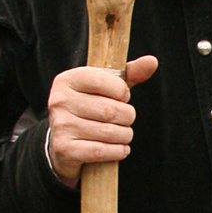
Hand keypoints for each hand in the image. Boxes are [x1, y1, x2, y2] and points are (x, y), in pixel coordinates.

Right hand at [47, 56, 157, 185]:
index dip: (122, 91)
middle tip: (127, 118)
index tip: (124, 97)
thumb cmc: (91, 107)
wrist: (64, 143)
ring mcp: (60, 126)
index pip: (103, 81)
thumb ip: (130, 73)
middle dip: (128, 116)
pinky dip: (118, 151)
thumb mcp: (107, 87)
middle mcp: (60, 101)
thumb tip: (152, 61)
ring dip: (125, 135)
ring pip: (108, 132)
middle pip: (110, 110)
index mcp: (68, 79)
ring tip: (124, 133)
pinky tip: (121, 148)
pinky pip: (101, 151)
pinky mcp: (64, 149)